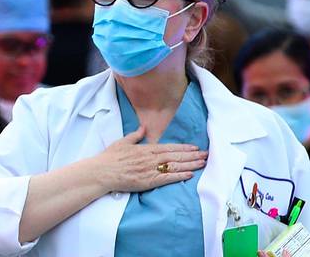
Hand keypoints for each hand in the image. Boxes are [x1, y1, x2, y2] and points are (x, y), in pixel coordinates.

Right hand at [89, 128, 206, 192]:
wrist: (102, 172)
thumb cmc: (110, 158)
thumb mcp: (122, 142)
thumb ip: (135, 135)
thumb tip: (143, 128)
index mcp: (145, 149)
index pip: (169, 147)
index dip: (183, 148)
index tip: (195, 147)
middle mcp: (150, 158)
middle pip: (175, 156)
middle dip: (192, 155)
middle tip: (206, 154)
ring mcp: (150, 170)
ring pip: (174, 166)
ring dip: (190, 164)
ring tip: (202, 163)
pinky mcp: (148, 181)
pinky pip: (167, 179)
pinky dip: (179, 177)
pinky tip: (189, 175)